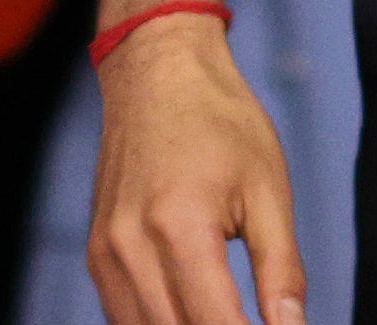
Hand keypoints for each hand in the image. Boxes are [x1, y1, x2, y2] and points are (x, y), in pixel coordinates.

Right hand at [90, 16, 306, 324]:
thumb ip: (281, 266)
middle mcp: (130, 248)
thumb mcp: (269, 188)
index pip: (214, 321)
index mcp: (180, 226)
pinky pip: (123, 316)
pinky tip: (193, 316)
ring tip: (229, 318)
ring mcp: (105, 255)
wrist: (159, 76)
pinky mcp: (96, 256)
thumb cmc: (222, 123)